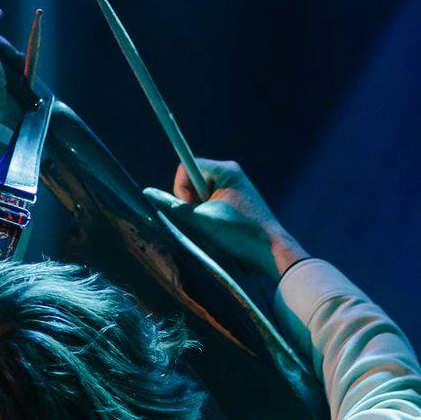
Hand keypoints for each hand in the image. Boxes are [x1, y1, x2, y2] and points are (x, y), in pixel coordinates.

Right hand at [143, 158, 309, 279]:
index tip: (192, 209)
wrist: (273, 252)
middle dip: (192, 204)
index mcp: (225, 170)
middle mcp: (231, 173)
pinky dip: (210, 218)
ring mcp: (235, 187)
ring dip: (201, 214)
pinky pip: (211, 203)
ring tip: (215, 231)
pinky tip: (222, 233)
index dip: (181, 189)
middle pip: (193, 181)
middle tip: (203, 222)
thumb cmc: (240, 234)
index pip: (186, 167)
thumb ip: (174, 206)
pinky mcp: (236, 200)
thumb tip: (147, 193)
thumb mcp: (202, 221)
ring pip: (201, 195)